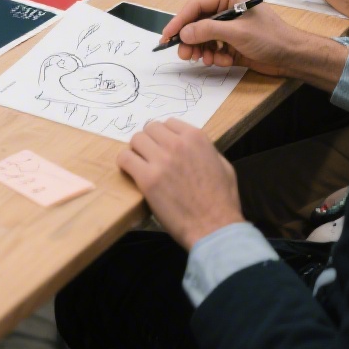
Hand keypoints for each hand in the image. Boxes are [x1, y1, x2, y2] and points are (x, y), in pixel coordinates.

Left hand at [117, 119, 243, 249]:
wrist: (214, 226)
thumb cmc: (222, 200)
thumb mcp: (223, 165)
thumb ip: (206, 150)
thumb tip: (191, 146)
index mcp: (196, 138)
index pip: (168, 123)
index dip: (164, 136)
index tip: (163, 147)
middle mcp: (177, 144)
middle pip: (149, 129)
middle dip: (149, 142)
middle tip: (150, 157)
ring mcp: (161, 160)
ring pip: (135, 140)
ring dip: (136, 151)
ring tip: (141, 164)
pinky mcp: (147, 178)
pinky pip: (125, 158)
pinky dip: (125, 163)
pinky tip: (131, 172)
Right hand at [162, 0, 309, 75]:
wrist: (292, 57)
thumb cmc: (271, 38)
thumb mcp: (237, 33)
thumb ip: (208, 31)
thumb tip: (184, 33)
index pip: (196, 5)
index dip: (179, 21)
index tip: (168, 36)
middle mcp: (227, 8)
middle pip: (196, 22)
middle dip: (191, 40)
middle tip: (185, 55)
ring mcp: (228, 25)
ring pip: (202, 37)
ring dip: (202, 51)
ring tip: (208, 60)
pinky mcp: (230, 41)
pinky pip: (211, 47)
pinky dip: (214, 56)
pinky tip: (225, 61)